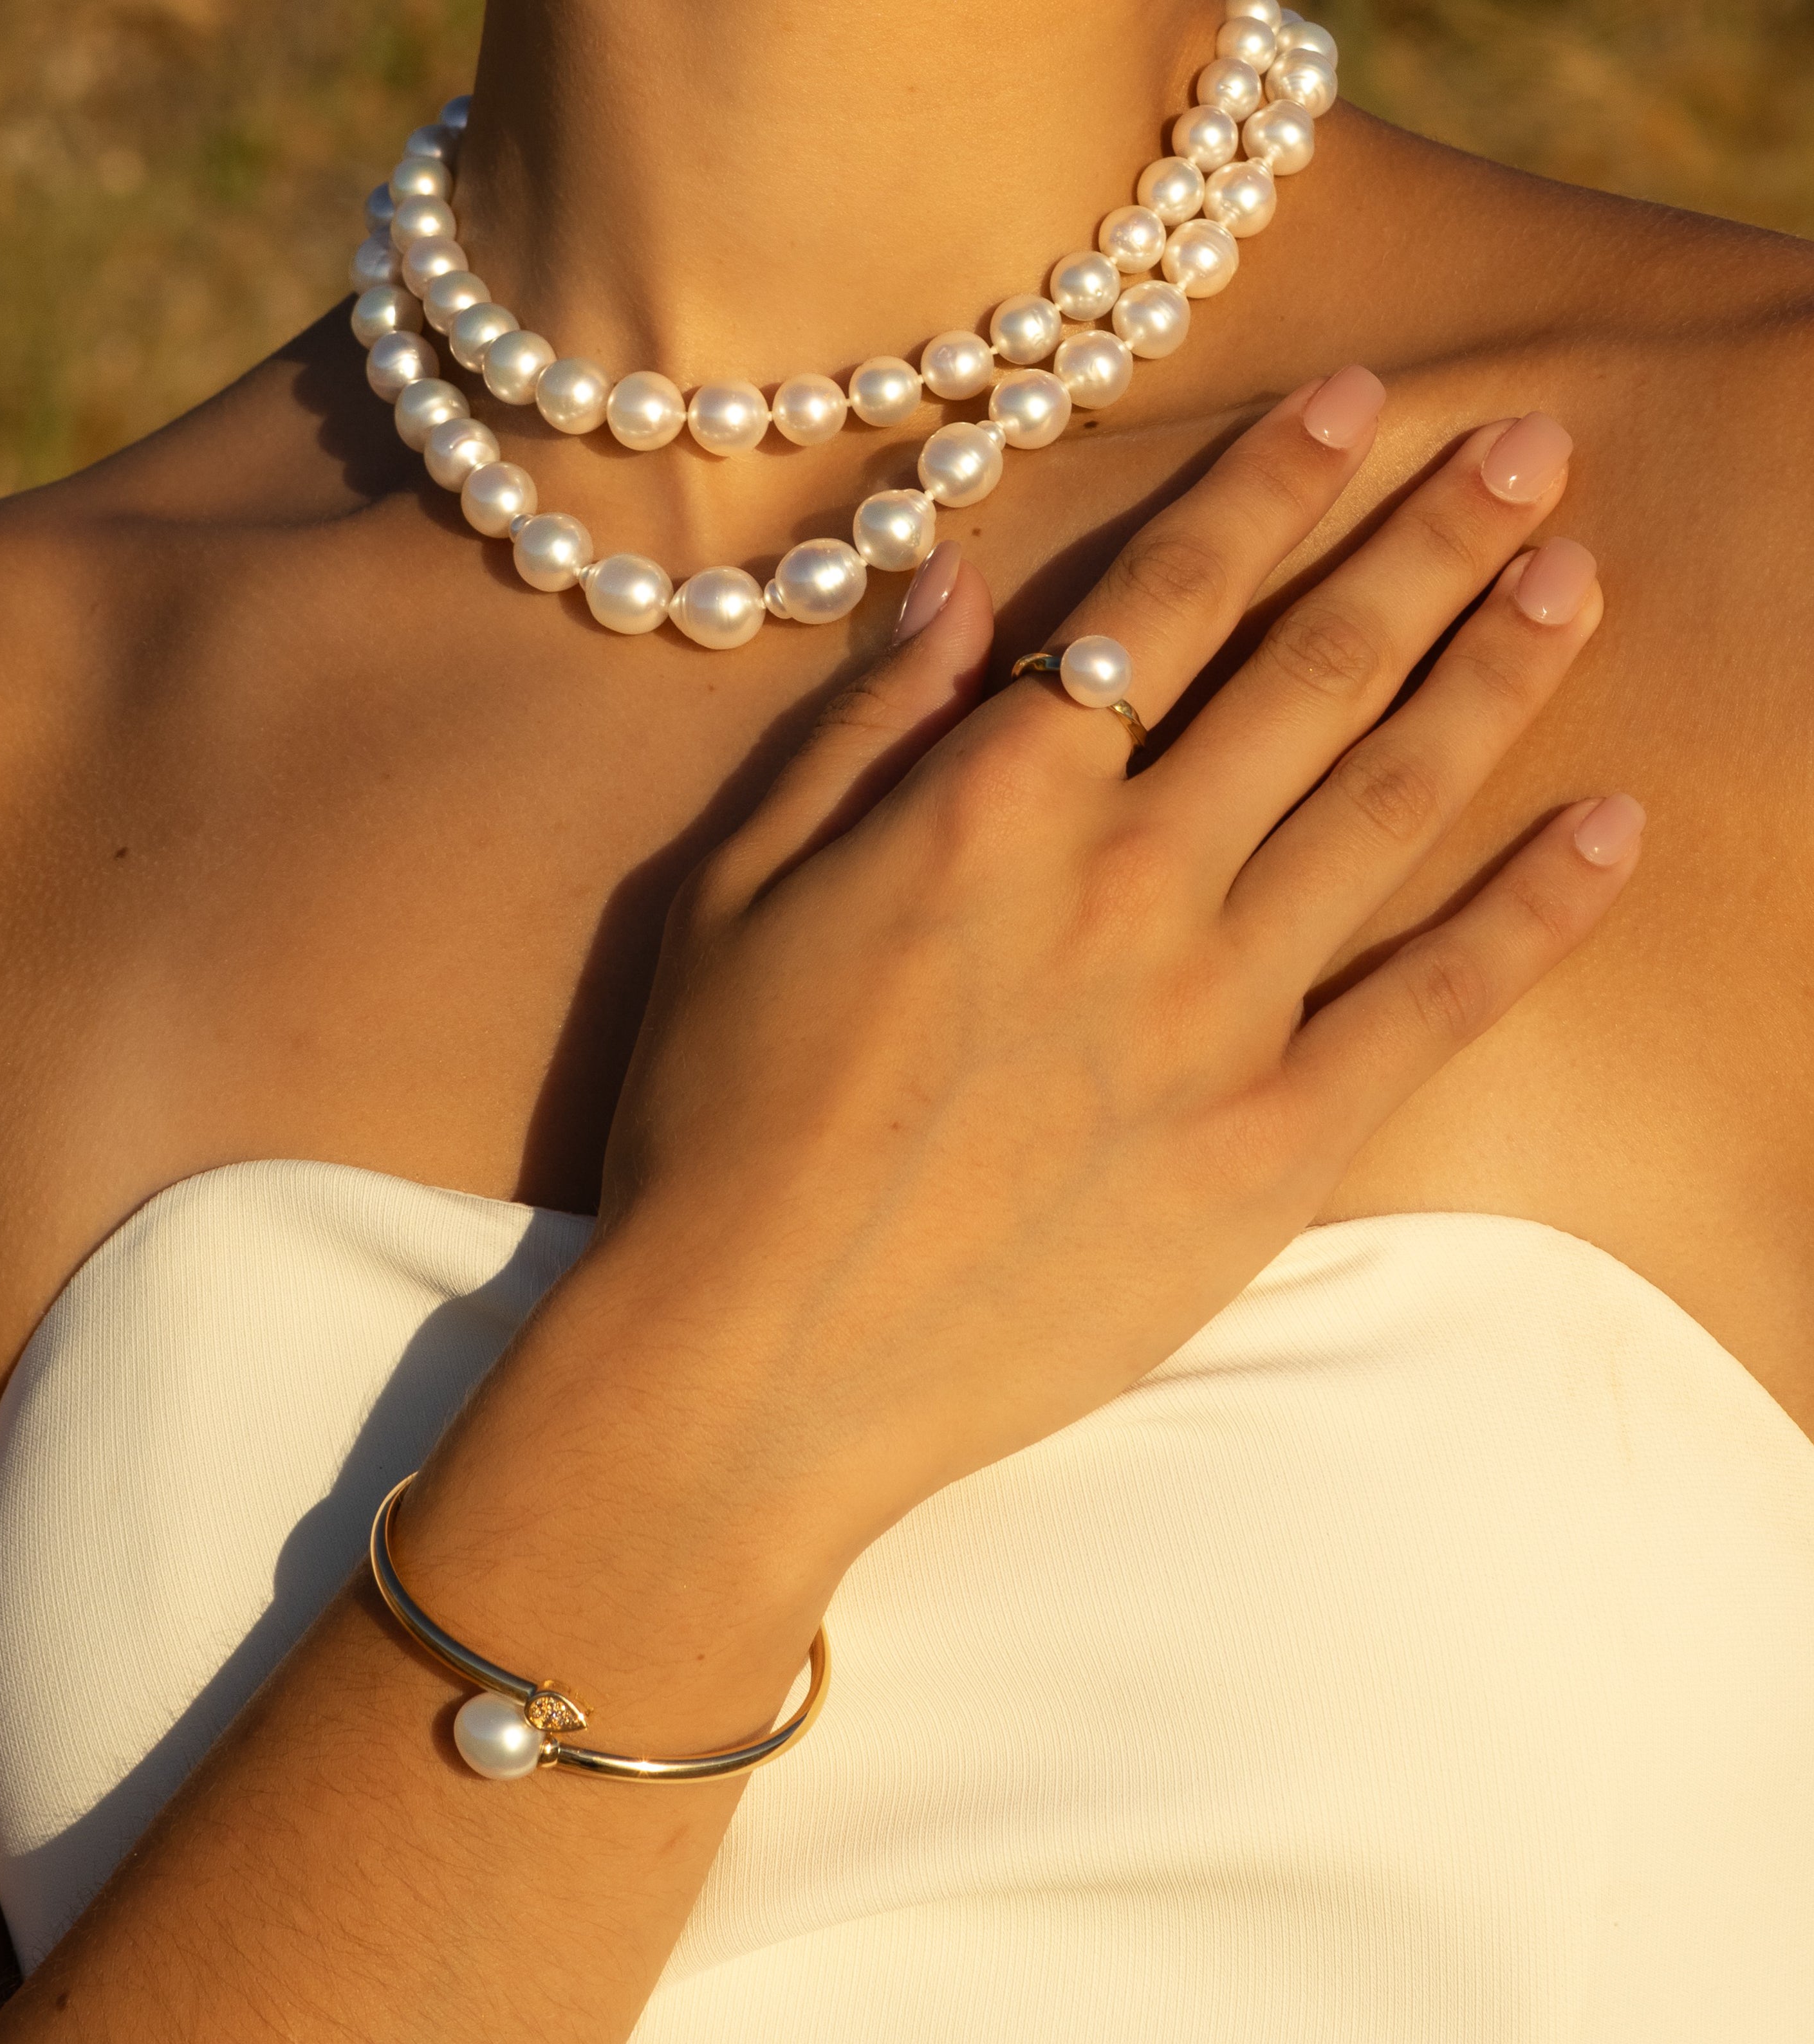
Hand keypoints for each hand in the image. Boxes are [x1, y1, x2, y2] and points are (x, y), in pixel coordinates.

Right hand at [588, 370, 1628, 1565]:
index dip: (1273, 483)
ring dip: (1496, 674)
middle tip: (1529, 449)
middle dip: (1429, 541)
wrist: (754, 1360)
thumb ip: (866, 729)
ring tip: (1575, 577)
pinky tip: (1612, 825)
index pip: (1167, 601)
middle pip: (1313, 671)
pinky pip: (1434, 1004)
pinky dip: (1537, 910)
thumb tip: (965, 582)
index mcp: (993, 808)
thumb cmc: (713, 1121)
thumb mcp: (736, 893)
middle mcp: (1126, 882)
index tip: (1362, 401)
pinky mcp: (1269, 1150)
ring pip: (1392, 802)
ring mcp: (1213, 1016)